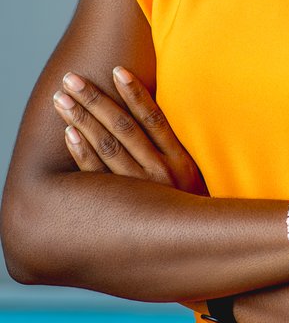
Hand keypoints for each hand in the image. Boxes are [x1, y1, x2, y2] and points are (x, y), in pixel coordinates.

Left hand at [52, 68, 207, 195]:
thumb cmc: (187, 208)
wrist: (193, 252)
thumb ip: (170, 148)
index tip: (116, 69)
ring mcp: (139, 193)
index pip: (153, 118)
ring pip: (106, 149)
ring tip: (62, 100)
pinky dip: (82, 154)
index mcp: (178, 160)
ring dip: (81, 121)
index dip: (135, 93)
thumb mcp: (189, 176)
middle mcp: (159, 173)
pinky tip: (69, 134)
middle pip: (122, 128)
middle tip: (71, 79)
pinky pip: (97, 179)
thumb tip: (148, 113)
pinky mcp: (122, 210)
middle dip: (95, 100)